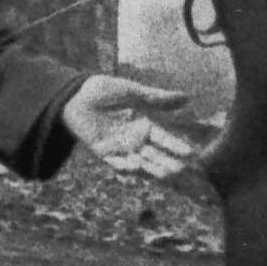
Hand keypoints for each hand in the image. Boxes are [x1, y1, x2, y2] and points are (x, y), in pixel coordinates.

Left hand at [61, 73, 196, 179]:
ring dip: (151, 169)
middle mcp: (135, 139)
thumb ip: (156, 98)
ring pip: (139, 162)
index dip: (176, 145)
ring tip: (165, 174)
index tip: (190, 153)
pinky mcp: (103, 152)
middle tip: (181, 170)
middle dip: (167, 162)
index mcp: (145, 125)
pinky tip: (136, 168)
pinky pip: (116, 163)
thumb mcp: (133, 92)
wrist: (76, 95)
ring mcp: (120, 147)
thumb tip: (187, 97)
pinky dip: (125, 167)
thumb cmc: (105, 90)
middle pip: (155, 154)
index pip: (164, 138)